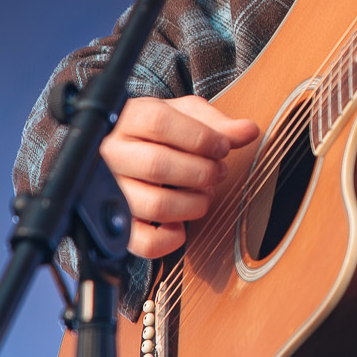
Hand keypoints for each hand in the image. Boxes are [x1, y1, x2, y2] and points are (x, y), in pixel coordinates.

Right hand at [98, 94, 259, 260]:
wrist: (124, 149)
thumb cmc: (156, 132)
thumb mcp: (184, 115)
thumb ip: (215, 122)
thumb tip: (248, 131)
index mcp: (127, 119)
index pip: (158, 124)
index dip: (200, 138)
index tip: (222, 147)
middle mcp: (111, 155)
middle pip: (157, 165)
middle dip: (202, 172)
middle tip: (218, 172)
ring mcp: (109, 192)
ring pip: (154, 205)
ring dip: (193, 204)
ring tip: (204, 195)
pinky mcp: (114, 225)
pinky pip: (141, 241)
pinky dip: (169, 240)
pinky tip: (180, 225)